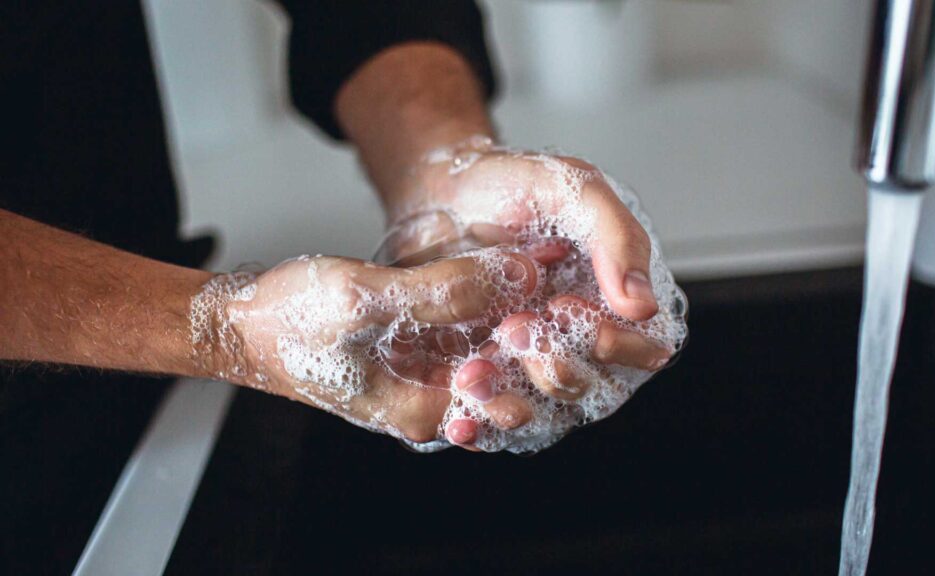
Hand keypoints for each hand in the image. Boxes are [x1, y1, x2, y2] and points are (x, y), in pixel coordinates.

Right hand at [197, 251, 539, 448]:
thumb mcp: (366, 298)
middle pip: (512, 371)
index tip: (565, 297)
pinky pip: (473, 327)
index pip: (512, 389)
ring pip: (496, 344)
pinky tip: (517, 263)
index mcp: (423, 409)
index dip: (545, 341)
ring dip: (523, 304)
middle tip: (569, 278)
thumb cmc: (287, 319)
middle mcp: (433, 401)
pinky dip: (496, 298)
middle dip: (543, 324)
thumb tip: (518, 274)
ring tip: (550, 260)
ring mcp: (428, 376)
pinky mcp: (422, 350)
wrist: (241, 321)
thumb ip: (445, 289)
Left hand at [382, 139, 680, 431]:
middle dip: (558, 370)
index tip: (564, 308)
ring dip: (517, 407)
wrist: (435, 194)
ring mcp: (536, 366)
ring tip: (475, 373)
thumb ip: (615, 236)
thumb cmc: (509, 184)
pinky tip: (462, 419)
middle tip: (513, 327)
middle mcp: (583, 342)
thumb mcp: (570, 187)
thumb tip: (643, 306)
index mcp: (617, 300)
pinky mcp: (492, 380)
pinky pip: (497, 422)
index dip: (615, 345)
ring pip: (548, 415)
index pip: (645, 349)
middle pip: (597, 391)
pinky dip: (483, 427)